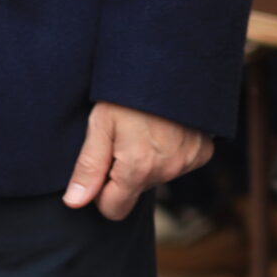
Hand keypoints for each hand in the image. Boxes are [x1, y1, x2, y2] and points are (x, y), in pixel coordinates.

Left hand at [63, 102, 212, 221]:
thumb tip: (74, 203)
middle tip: (116, 140)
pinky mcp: (202, 153)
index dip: (99, 193)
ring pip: (155, 179)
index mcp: (138, 169)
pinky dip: (165, 154)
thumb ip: (88, 168)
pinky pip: (176, 165)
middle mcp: (167, 172)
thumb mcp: (99, 125)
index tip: (96, 168)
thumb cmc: (127, 94)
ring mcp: (187, 163)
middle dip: (120, 175)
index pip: (113, 209)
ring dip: (143, 163)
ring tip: (138, 131)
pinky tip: (159, 130)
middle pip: (133, 192)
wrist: (170, 66)